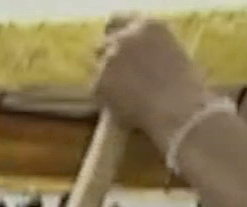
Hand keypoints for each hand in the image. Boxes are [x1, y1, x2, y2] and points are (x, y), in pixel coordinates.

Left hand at [95, 17, 215, 145]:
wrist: (178, 109)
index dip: (118, 39)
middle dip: (108, 60)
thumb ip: (148, 48)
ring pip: (98, 69)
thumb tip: (135, 56)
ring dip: (107, 80)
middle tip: (120, 78)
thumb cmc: (186, 87)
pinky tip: (125, 106)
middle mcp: (125, 37)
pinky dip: (105, 99)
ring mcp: (109, 58)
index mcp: (147, 25)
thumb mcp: (172, 53)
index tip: (119, 50)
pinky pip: (96, 91)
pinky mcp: (98, 81)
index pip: (119, 23)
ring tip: (129, 97)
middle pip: (104, 44)